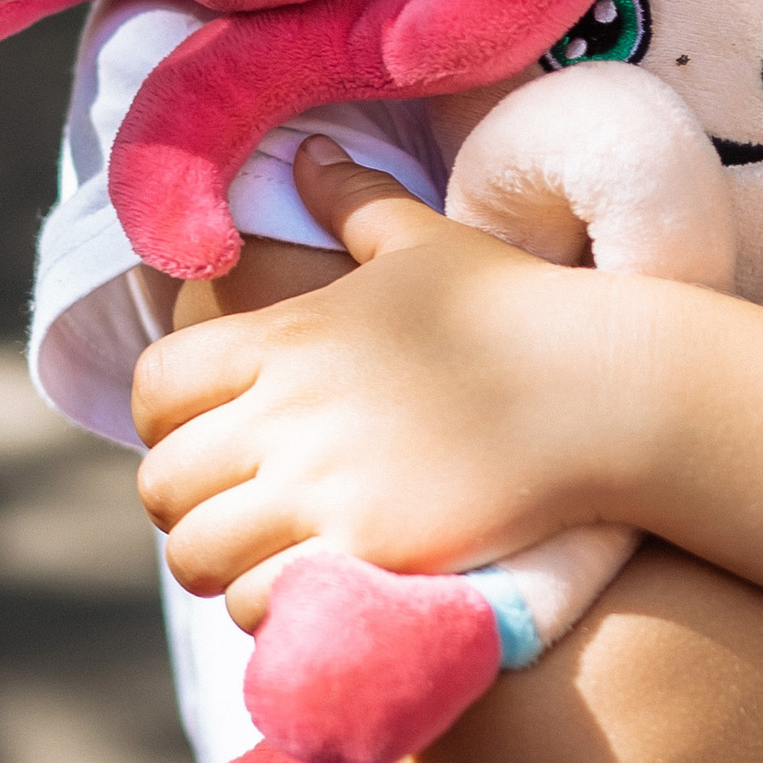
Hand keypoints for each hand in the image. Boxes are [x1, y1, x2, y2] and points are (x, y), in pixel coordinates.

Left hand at [132, 143, 644, 625]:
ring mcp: (323, 487)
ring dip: (222, 565)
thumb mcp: (427, 243)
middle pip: (164, 483)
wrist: (605, 390)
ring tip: (264, 563)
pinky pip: (262, 603)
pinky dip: (270, 608)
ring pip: (199, 554)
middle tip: (234, 514)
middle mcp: (286, 411)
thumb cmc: (520, 310)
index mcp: (285, 336)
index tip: (207, 440)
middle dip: (188, 505)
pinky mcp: (367, 552)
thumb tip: (307, 153)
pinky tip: (309, 594)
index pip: (157, 389)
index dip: (166, 423)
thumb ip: (354, 204)